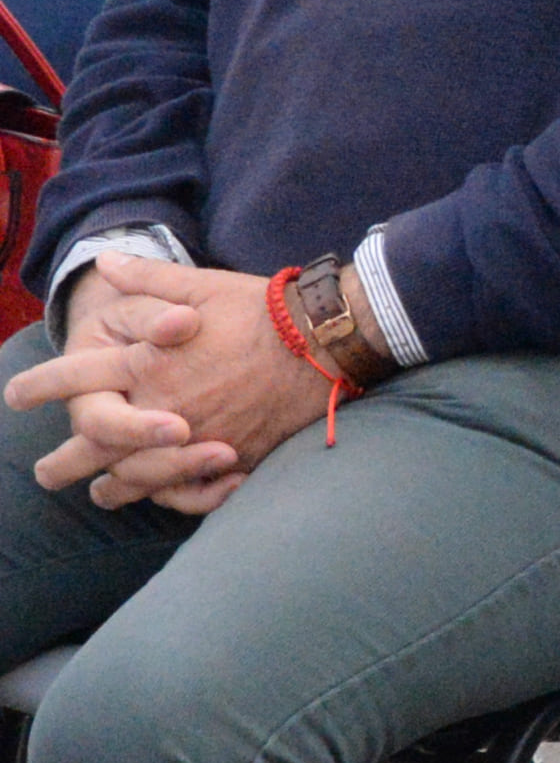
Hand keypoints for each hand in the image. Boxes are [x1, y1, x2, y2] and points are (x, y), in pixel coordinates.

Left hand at [13, 254, 330, 510]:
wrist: (325, 344)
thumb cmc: (262, 311)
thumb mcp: (202, 285)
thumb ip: (150, 281)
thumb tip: (109, 264)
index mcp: (146, 362)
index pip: (76, 377)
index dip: (41, 386)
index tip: (15, 396)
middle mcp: (161, 405)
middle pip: (95, 443)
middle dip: (64, 461)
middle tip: (45, 474)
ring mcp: (194, 436)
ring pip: (134, 476)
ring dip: (109, 488)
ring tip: (95, 493)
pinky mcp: (229, 456)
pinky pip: (183, 490)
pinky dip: (164, 498)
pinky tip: (154, 498)